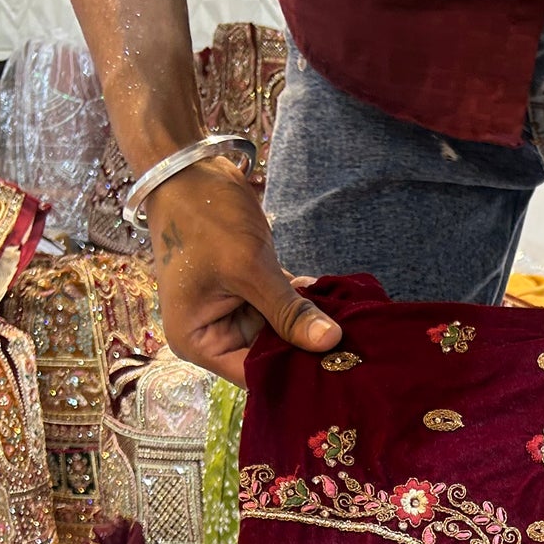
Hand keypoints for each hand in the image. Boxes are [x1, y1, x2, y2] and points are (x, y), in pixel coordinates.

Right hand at [145, 154, 340, 385]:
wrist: (190, 169)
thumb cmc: (206, 218)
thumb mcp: (249, 267)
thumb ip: (288, 310)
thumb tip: (331, 343)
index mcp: (198, 341)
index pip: (252, 375)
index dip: (291, 374)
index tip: (334, 373)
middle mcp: (213, 334)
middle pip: (268, 355)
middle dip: (304, 349)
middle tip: (352, 353)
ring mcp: (232, 312)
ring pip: (280, 331)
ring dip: (309, 326)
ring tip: (351, 329)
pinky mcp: (249, 291)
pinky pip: (282, 307)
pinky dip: (303, 304)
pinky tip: (335, 302)